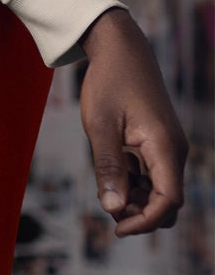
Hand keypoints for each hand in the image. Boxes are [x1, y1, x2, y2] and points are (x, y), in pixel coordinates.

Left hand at [78, 8, 186, 235]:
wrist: (119, 48)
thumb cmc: (108, 82)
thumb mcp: (100, 125)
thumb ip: (108, 167)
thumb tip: (113, 208)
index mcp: (165, 147)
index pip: (168, 200)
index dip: (145, 220)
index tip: (116, 227)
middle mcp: (174, 150)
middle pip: (167, 200)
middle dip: (141, 212)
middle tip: (108, 208)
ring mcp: (168, 145)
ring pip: (160, 188)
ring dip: (137, 196)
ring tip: (108, 186)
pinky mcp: (159, 140)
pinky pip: (153, 172)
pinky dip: (136, 179)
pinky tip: (114, 168)